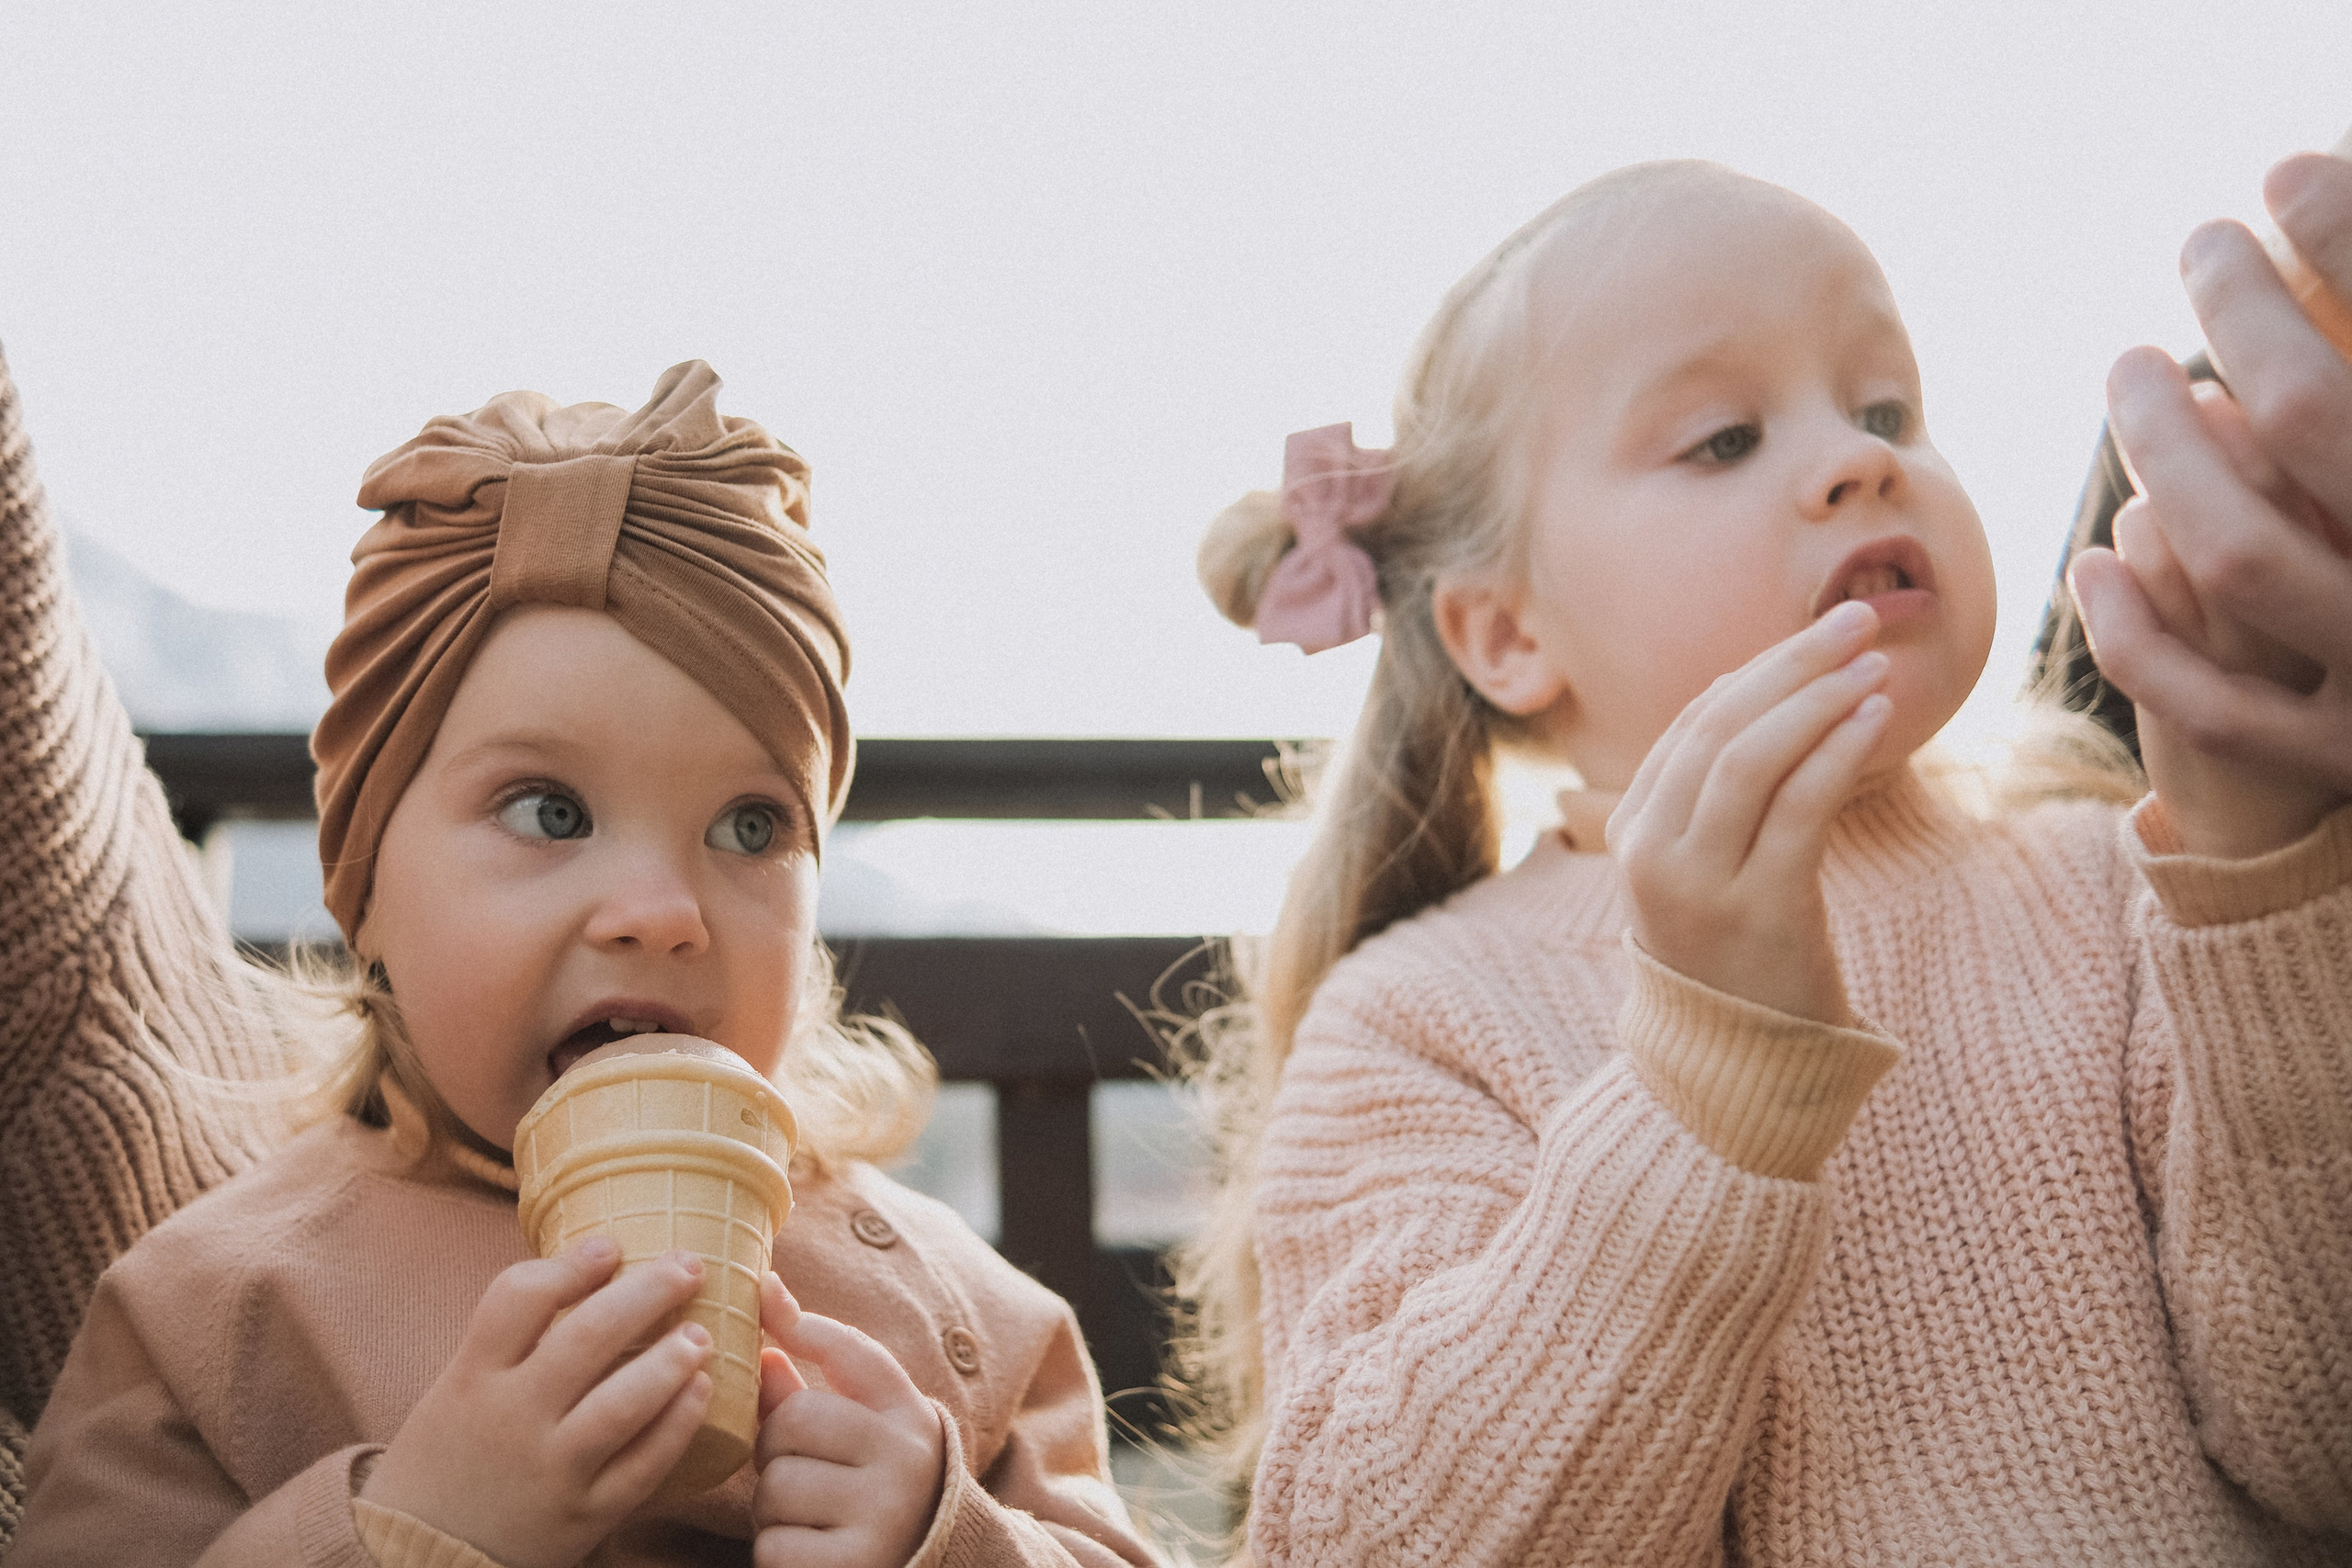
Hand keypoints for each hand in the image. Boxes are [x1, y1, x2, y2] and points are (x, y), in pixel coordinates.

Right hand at [361, 1239, 714, 1567]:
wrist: (416, 1558)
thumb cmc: (451, 1455)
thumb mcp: (460, 1387)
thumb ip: (512, 1340)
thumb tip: (591, 1272)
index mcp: (473, 1377)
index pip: (519, 1299)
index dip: (571, 1265)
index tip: (612, 1245)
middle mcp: (510, 1418)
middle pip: (587, 1338)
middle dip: (647, 1292)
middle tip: (689, 1265)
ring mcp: (549, 1470)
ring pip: (623, 1404)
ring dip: (671, 1361)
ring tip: (701, 1334)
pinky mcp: (583, 1517)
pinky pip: (643, 1466)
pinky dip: (678, 1424)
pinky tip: (700, 1391)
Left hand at [751, 1274, 946, 1567]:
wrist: (924, 1561)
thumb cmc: (869, 1483)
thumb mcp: (857, 1427)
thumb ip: (807, 1376)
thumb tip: (764, 1296)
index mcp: (907, 1413)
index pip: (849, 1351)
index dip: (801, 1323)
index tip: (764, 1290)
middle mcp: (905, 1457)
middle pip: (790, 1421)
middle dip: (773, 1449)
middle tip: (796, 1469)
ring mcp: (884, 1514)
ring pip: (775, 1488)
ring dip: (772, 1508)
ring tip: (807, 1514)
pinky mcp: (856, 1565)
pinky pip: (774, 1546)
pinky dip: (777, 1551)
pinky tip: (811, 1549)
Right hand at [1606, 601, 1891, 1022]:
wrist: (1737, 1073)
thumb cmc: (1736, 960)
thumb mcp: (1704, 873)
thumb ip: (1718, 800)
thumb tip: (1770, 696)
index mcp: (1631, 834)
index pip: (1691, 726)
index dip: (1757, 669)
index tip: (1819, 634)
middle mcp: (1653, 853)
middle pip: (1717, 729)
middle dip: (1790, 663)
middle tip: (1858, 619)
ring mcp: (1701, 884)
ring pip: (1750, 759)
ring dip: (1816, 698)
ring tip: (1874, 663)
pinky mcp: (1761, 911)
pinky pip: (1800, 808)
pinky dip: (1839, 751)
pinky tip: (1876, 718)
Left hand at [2072, 148, 2351, 851]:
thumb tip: (2317, 195)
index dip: (2344, 238)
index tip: (2287, 171)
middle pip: (2311, 418)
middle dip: (2246, 316)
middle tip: (2203, 243)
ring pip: (2239, 552)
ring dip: (2162, 453)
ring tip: (2130, 368)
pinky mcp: (2333, 762)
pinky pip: (2210, 698)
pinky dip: (2135, 627)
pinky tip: (2093, 559)